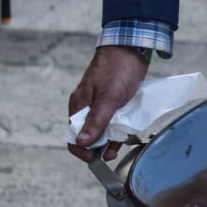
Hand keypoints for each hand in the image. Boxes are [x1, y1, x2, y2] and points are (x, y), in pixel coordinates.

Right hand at [67, 46, 150, 161]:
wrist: (132, 48)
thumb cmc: (117, 69)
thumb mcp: (108, 98)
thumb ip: (96, 122)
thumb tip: (82, 143)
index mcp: (79, 105)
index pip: (73, 136)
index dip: (82, 150)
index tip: (95, 158)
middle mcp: (87, 107)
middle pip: (88, 135)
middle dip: (98, 147)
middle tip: (111, 154)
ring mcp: (100, 105)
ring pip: (102, 130)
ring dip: (110, 140)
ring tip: (119, 147)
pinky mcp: (113, 103)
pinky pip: (113, 122)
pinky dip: (118, 130)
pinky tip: (124, 136)